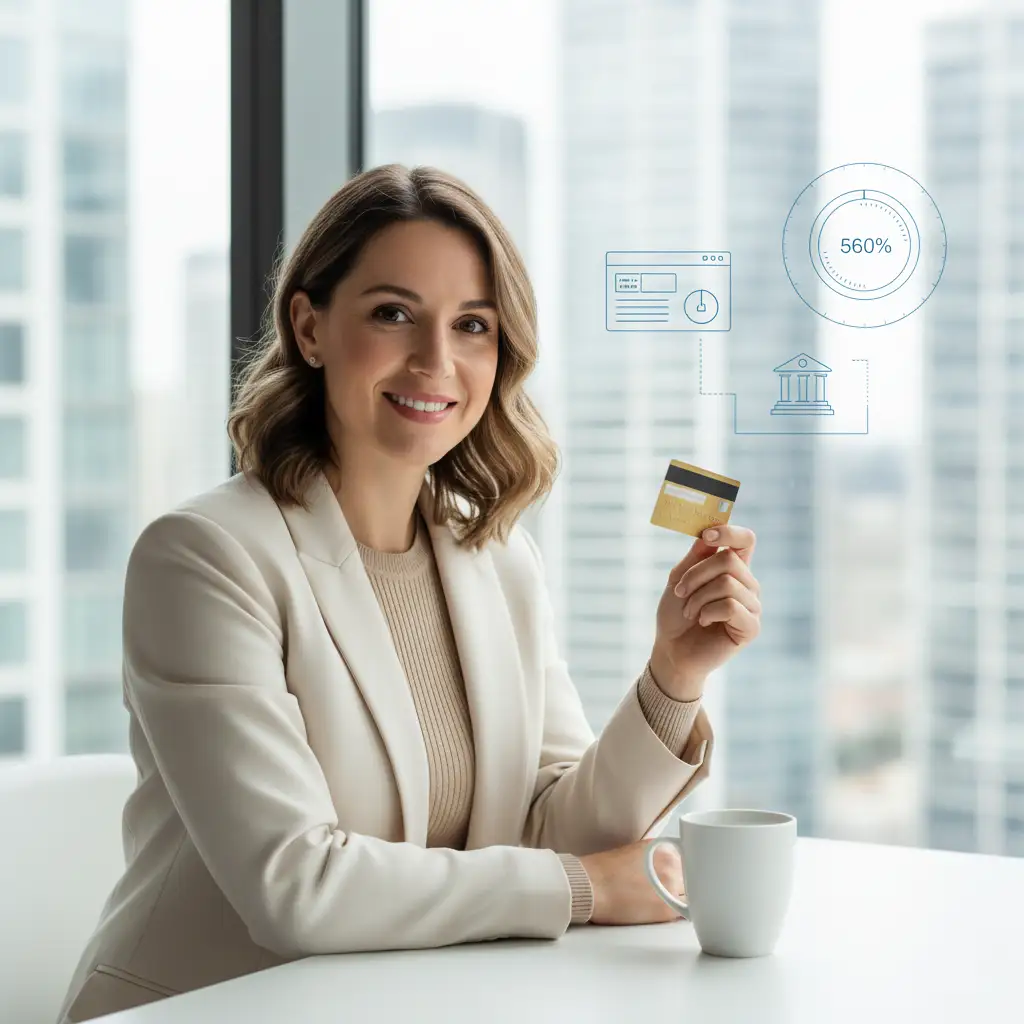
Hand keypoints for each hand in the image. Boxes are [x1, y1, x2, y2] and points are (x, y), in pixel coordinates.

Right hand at [577, 839, 684, 925]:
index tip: (689, 875)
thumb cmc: (605, 870)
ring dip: (688, 898)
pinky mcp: (667, 909)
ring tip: (676, 902)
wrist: (590, 885)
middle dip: (691, 884)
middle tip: (681, 890)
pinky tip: (673, 912)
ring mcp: (672, 886)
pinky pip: (687, 911)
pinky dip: (685, 912)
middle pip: (694, 877)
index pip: (692, 859)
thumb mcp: (637, 851)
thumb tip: (673, 868)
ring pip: (693, 894)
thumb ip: (659, 857)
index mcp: (665, 847)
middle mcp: (672, 863)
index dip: (689, 869)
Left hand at [650, 524, 760, 699]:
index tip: (707, 536)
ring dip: (698, 597)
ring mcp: (752, 606)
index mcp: (733, 569)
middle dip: (696, 574)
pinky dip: (708, 612)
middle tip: (681, 591)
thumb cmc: (676, 615)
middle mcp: (748, 585)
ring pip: (727, 583)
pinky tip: (703, 622)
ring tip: (690, 612)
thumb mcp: (679, 579)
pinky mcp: (751, 627)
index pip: (746, 540)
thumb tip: (708, 534)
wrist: (672, 650)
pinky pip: (730, 606)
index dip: (729, 532)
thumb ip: (695, 557)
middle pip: (729, 560)